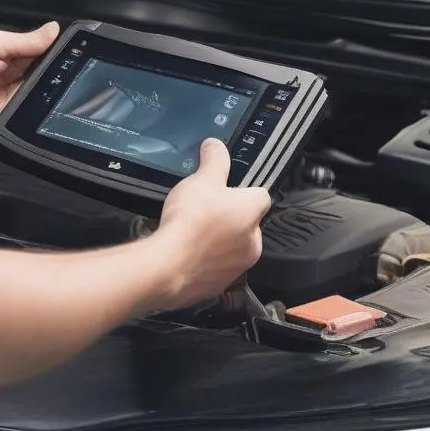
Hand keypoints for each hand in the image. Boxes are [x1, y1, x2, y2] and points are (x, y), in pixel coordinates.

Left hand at [0, 22, 60, 140]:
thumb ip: (25, 41)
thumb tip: (53, 29)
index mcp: (7, 56)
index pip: (42, 58)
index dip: (57, 59)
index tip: (73, 59)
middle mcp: (7, 79)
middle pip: (42, 83)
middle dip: (51, 83)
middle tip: (56, 79)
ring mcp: (2, 103)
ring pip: (34, 105)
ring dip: (38, 101)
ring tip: (34, 93)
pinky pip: (19, 125)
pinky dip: (24, 121)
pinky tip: (24, 112)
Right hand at [153, 139, 270, 310]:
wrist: (169, 267)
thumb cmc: (190, 219)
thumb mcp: (201, 180)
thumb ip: (213, 160)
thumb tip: (216, 144)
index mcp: (252, 212)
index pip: (260, 195)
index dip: (243, 189)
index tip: (223, 188)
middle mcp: (253, 242)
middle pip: (246, 223)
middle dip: (229, 217)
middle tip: (203, 210)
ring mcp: (238, 267)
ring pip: (233, 247)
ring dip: (218, 240)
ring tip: (191, 232)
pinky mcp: (220, 286)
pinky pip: (216, 268)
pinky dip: (205, 261)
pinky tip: (185, 253)